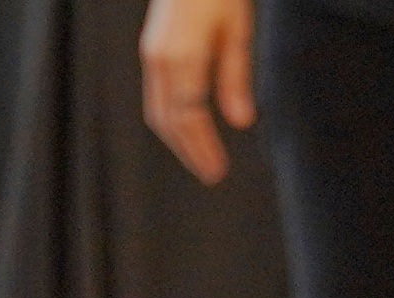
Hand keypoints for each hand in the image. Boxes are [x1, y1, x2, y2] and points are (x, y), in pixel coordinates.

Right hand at [137, 0, 255, 184]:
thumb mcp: (238, 30)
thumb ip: (236, 77)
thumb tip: (242, 121)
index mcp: (183, 57)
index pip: (190, 117)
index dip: (202, 147)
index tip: (216, 170)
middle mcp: (159, 61)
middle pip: (168, 120)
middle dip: (188, 149)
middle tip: (210, 172)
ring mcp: (151, 55)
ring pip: (158, 111)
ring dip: (177, 138)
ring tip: (199, 154)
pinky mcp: (151, 50)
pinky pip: (156, 95)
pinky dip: (171, 117)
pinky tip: (187, 124)